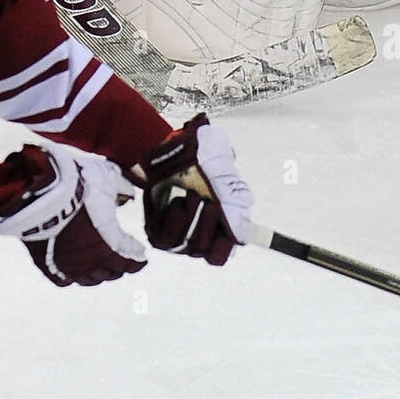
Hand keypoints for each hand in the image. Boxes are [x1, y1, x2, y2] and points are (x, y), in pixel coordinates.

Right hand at [0, 146, 145, 287]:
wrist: (37, 189)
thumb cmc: (77, 183)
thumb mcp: (108, 178)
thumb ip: (121, 189)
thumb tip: (128, 196)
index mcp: (110, 244)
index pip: (130, 259)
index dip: (138, 259)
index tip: (142, 259)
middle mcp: (90, 261)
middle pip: (110, 273)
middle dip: (119, 267)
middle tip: (122, 261)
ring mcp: (67, 265)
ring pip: (88, 280)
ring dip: (98, 274)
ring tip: (101, 268)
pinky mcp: (45, 264)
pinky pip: (63, 279)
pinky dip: (71, 276)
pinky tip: (73, 270)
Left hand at [137, 115, 252, 265]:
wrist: (179, 142)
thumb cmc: (207, 158)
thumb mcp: (225, 178)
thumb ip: (235, 208)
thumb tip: (241, 240)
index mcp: (219, 226)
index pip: (218, 256)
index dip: (220, 248)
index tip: (223, 228)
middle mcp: (197, 232)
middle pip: (202, 250)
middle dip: (207, 225)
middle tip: (210, 202)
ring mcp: (176, 228)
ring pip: (183, 246)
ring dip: (190, 221)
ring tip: (193, 196)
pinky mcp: (158, 224)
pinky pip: (162, 240)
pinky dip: (172, 224)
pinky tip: (177, 204)